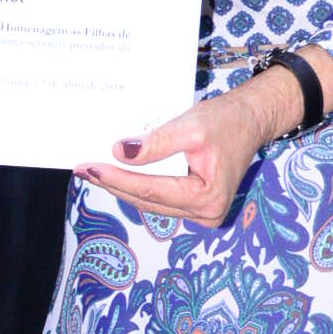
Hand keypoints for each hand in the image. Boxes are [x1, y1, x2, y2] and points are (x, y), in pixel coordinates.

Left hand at [78, 55, 332, 227]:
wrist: (251, 119)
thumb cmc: (227, 120)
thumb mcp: (190, 127)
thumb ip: (155, 144)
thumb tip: (120, 154)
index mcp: (207, 198)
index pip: (149, 190)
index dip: (116, 178)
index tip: (89, 167)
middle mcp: (205, 214)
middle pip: (146, 200)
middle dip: (113, 184)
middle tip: (82, 169)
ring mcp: (201, 213)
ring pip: (150, 202)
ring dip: (122, 186)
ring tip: (93, 171)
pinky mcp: (196, 206)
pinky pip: (159, 197)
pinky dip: (138, 185)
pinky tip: (116, 175)